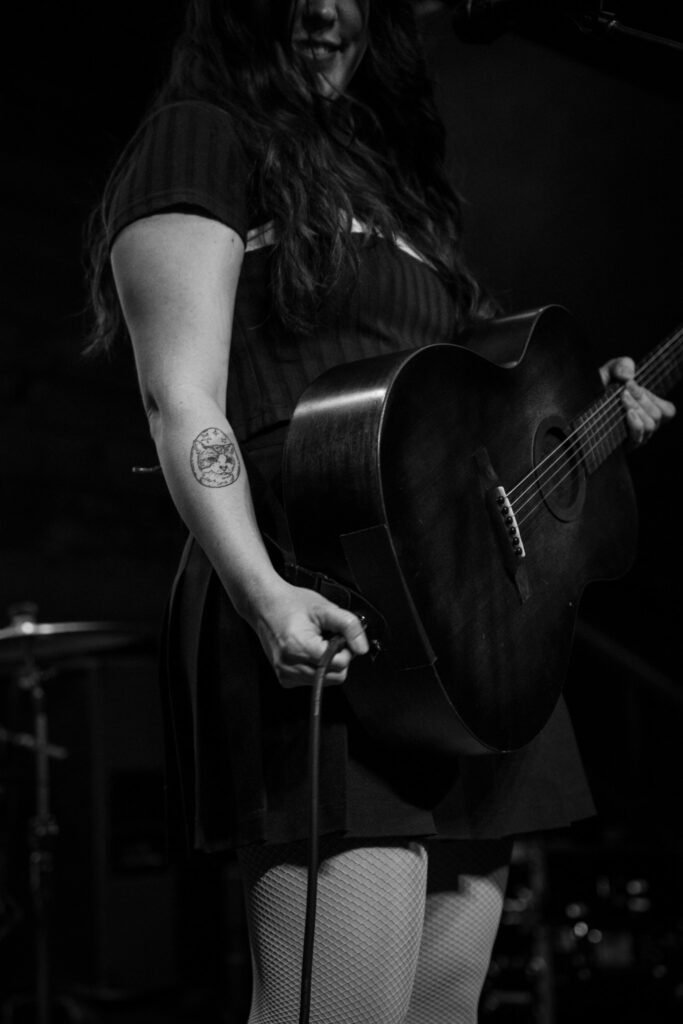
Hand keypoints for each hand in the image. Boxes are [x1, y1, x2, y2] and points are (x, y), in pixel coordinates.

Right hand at [253, 581, 368, 687]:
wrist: (264, 606)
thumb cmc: (291, 604)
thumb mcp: (325, 608)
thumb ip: (349, 626)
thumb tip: (362, 648)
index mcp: (299, 647)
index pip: (340, 664)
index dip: (346, 649)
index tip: (338, 635)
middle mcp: (289, 666)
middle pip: (334, 677)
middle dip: (338, 658)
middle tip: (328, 638)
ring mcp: (285, 675)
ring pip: (325, 681)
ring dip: (327, 663)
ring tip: (316, 643)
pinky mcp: (284, 679)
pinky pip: (313, 680)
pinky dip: (317, 668)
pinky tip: (308, 651)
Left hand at [599, 356, 675, 447]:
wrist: (571, 408)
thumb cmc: (593, 393)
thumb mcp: (607, 373)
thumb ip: (620, 365)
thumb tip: (629, 375)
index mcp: (645, 410)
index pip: (667, 411)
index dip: (653, 397)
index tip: (629, 384)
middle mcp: (642, 425)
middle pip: (658, 415)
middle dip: (642, 399)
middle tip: (623, 391)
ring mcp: (633, 437)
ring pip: (652, 425)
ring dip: (638, 409)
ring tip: (622, 400)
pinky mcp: (623, 446)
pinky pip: (639, 437)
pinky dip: (636, 423)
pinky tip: (628, 414)